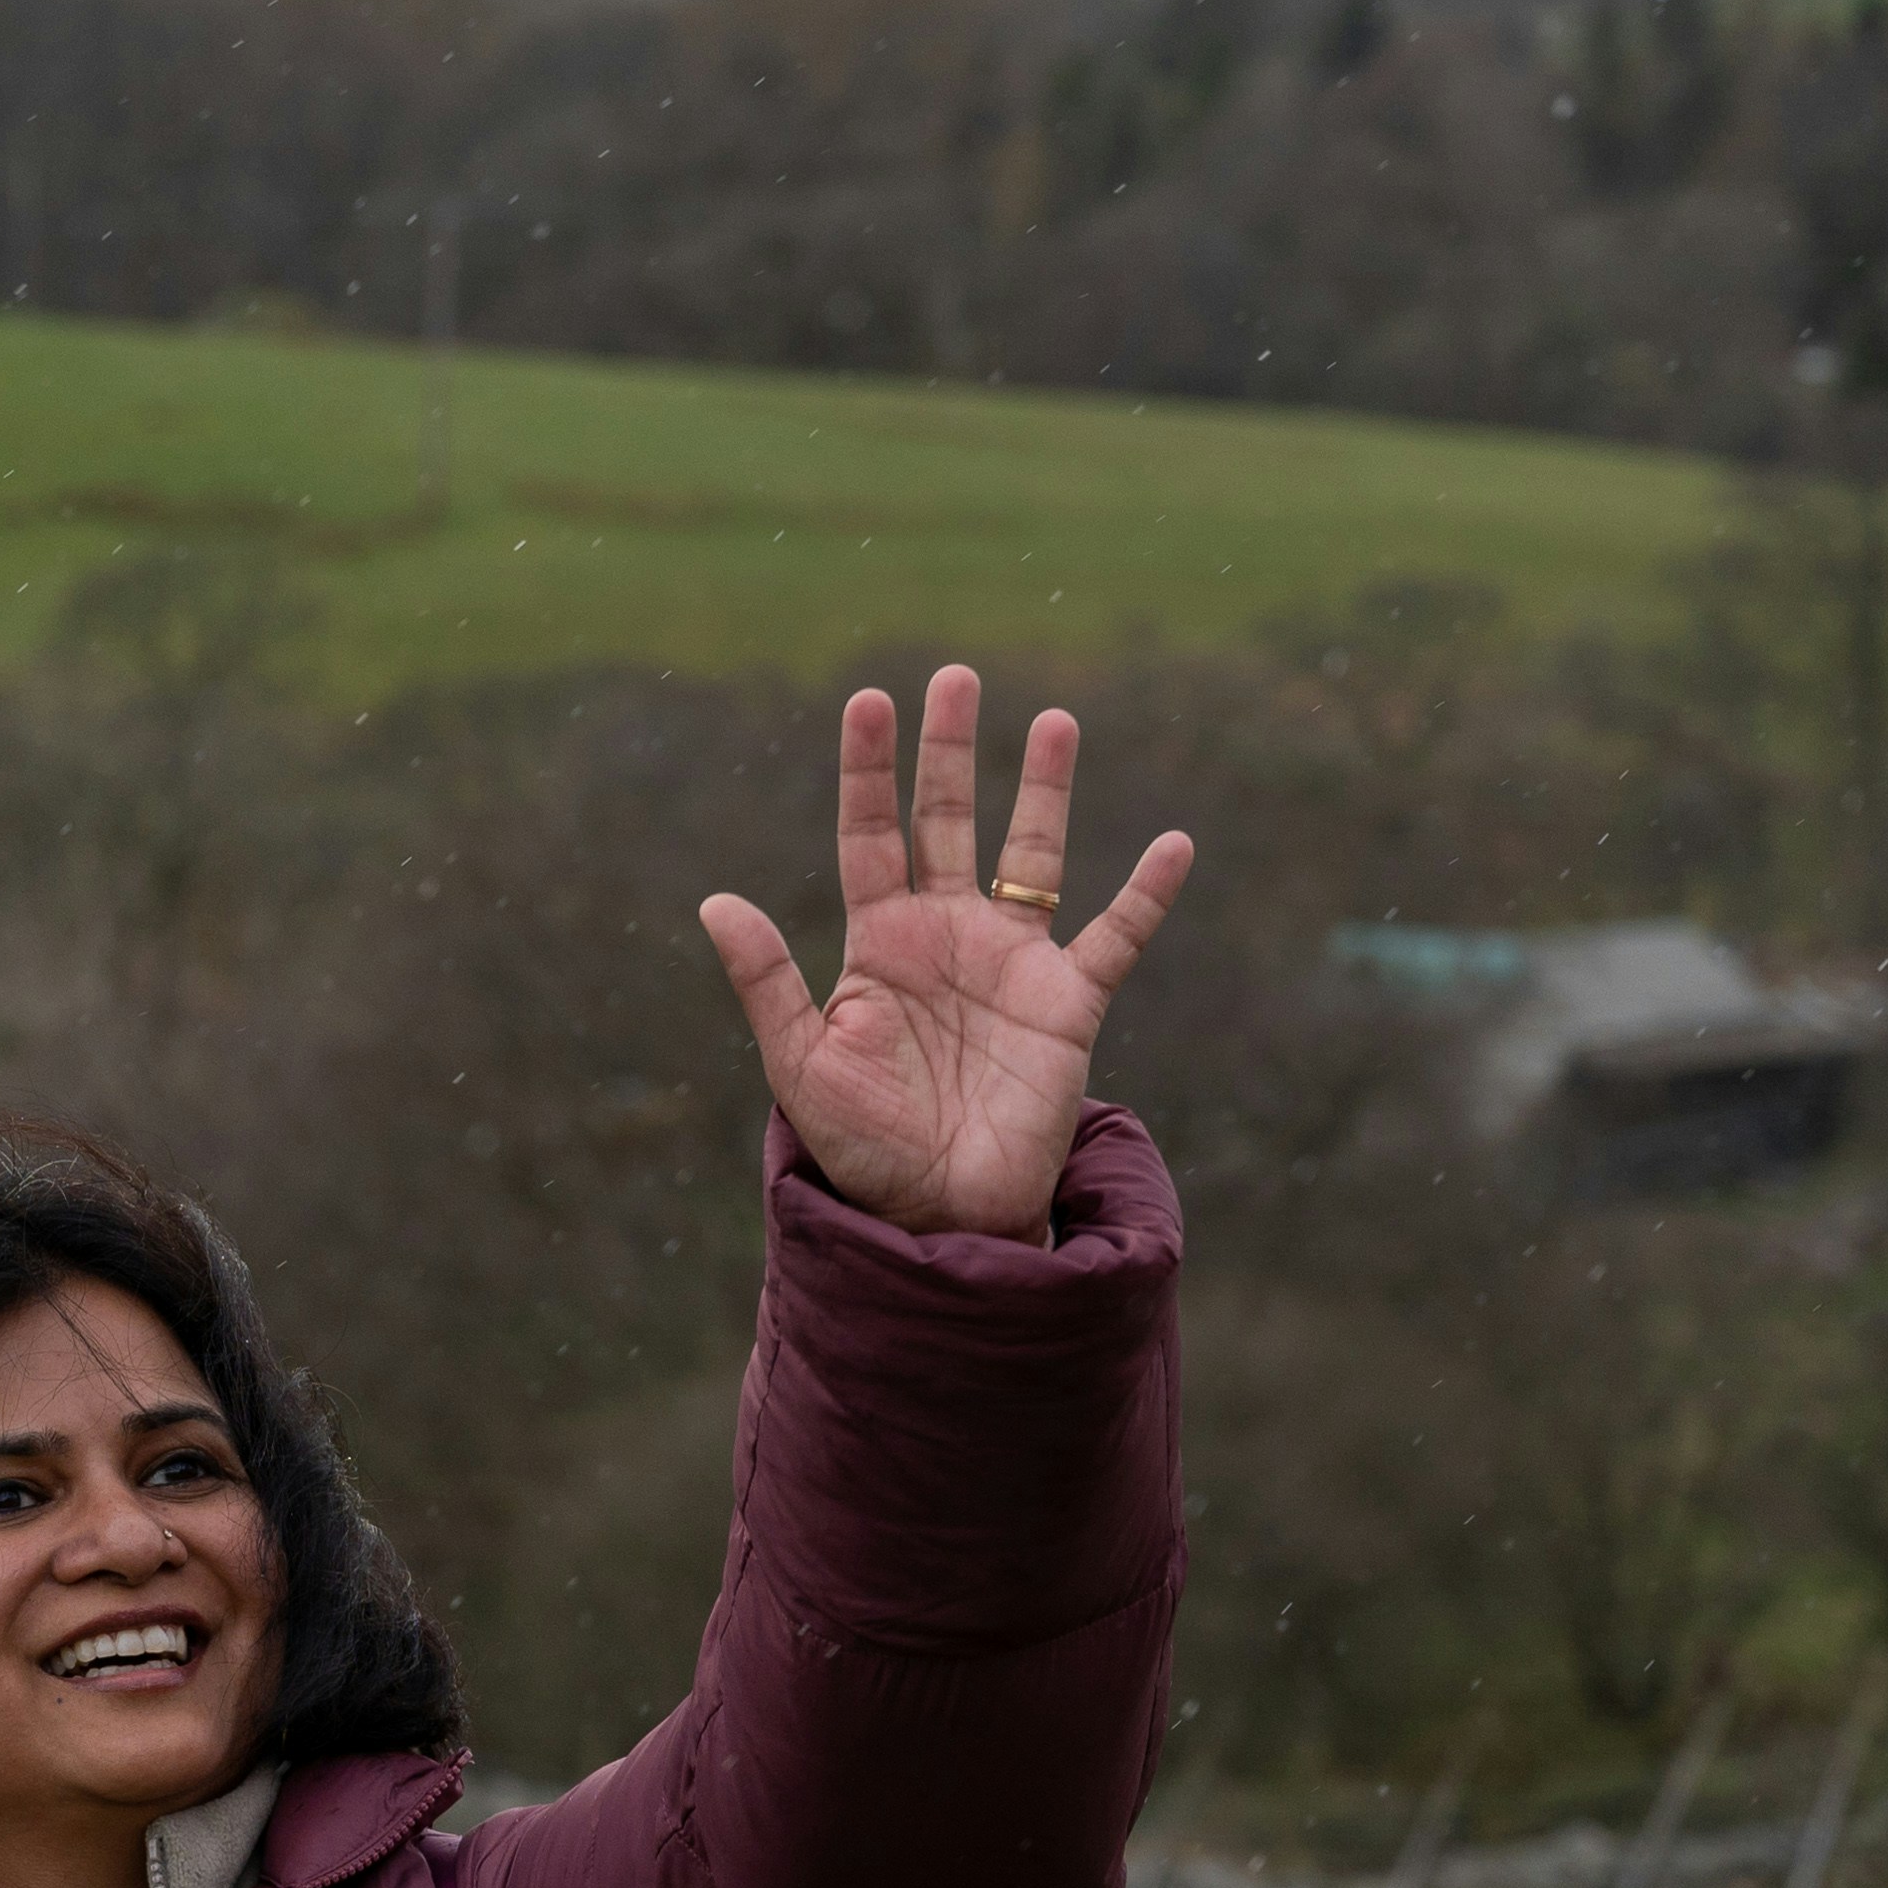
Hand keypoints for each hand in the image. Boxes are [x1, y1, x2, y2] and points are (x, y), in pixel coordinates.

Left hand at [697, 666, 1192, 1242]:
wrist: (938, 1212)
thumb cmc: (863, 1145)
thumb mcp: (802, 1064)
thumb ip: (767, 983)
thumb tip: (714, 902)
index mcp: (878, 941)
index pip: (870, 836)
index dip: (868, 770)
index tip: (868, 699)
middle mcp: (947, 935)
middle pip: (949, 822)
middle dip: (950, 751)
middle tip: (954, 675)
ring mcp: (1012, 962)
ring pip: (1032, 856)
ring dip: (1043, 790)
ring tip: (1053, 719)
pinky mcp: (1069, 1002)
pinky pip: (1116, 937)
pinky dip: (1147, 894)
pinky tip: (1173, 845)